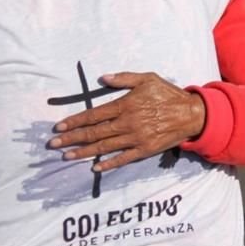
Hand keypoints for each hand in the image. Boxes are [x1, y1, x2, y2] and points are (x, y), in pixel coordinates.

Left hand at [49, 72, 206, 171]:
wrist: (191, 114)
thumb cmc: (167, 93)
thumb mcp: (147, 78)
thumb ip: (124, 78)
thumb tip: (102, 78)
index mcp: (125, 104)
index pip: (94, 114)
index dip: (74, 121)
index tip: (59, 126)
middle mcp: (127, 122)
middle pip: (94, 132)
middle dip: (71, 138)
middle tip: (53, 143)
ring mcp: (136, 138)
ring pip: (104, 146)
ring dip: (83, 152)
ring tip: (66, 156)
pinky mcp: (144, 150)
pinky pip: (123, 158)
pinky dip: (108, 164)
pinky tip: (94, 167)